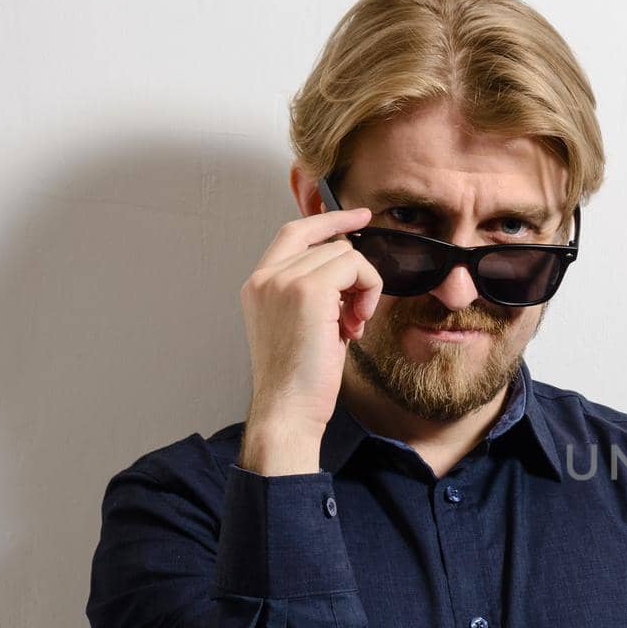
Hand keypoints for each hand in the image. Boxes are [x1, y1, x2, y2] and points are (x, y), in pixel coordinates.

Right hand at [240, 204, 379, 447]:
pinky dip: (367, 290)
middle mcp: (265, 277)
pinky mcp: (306, 289)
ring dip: (363, 288)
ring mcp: (283, 280)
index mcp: (259, 284)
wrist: (288, 409)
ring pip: (346, 254)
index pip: (295, 231)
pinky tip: (356, 324)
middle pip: (329, 244)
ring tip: (352, 325)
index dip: (328, 220)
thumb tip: (350, 266)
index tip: (360, 217)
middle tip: (356, 314)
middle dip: (355, 277)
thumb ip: (318, 292)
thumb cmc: (301, 378)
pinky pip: (355, 266)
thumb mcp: (307, 324)